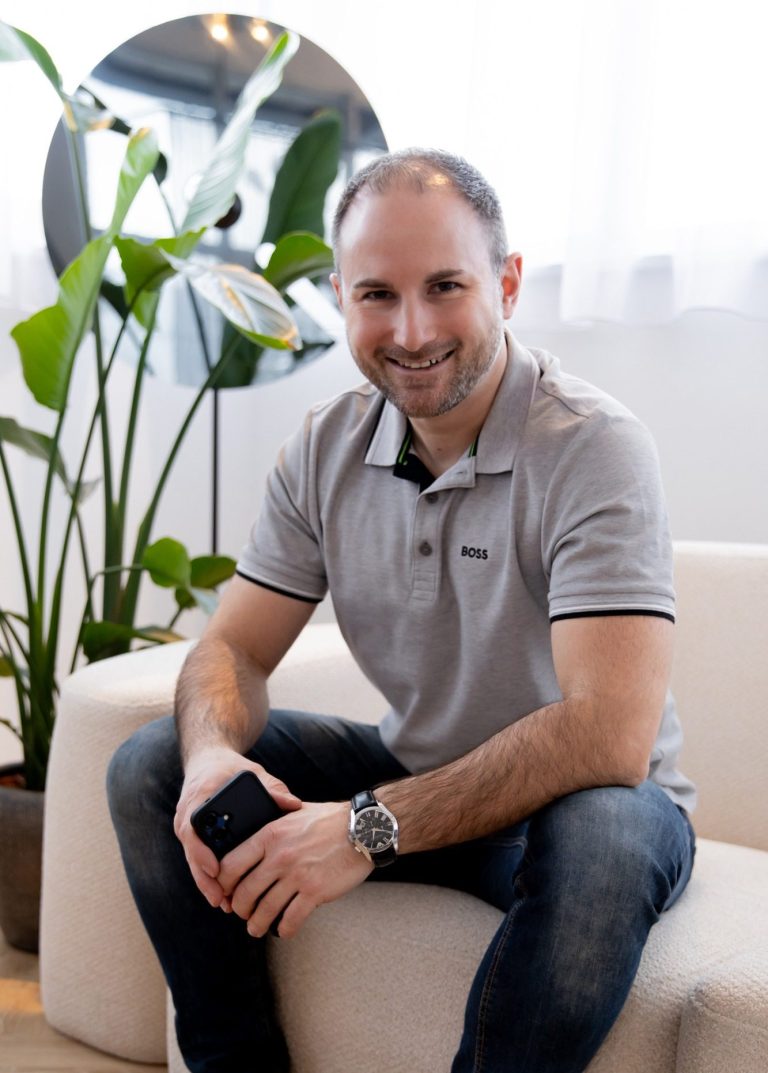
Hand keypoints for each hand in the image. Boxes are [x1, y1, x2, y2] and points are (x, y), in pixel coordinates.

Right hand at [173, 746, 300, 908]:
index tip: (216, 868)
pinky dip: (208, 875)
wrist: (208, 760)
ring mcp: (187, 826)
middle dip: (204, 877)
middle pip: (191, 851)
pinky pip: (197, 857)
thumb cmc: (230, 767)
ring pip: (193, 859)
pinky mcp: (192, 835)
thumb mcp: (252, 772)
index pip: (193, 828)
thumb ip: (272, 788)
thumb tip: (294, 805)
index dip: (201, 852)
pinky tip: (222, 894)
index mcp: (199, 796)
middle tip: (221, 898)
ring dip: (206, 882)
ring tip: (224, 903)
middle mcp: (187, 813)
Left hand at [218, 800, 372, 938]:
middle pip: (245, 892)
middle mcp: (280, 856)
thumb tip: (255, 835)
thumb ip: (273, 824)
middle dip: (239, 908)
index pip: (231, 864)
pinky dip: (284, 929)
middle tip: (242, 912)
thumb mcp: (295, 812)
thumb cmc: (331, 820)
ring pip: (264, 910)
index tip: (225, 890)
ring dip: (256, 924)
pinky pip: (290, 919)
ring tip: (256, 928)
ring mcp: (297, 875)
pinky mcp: (315, 892)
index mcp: (270, 834)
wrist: (364, 829)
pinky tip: (284, 929)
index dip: (223, 883)